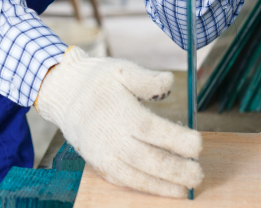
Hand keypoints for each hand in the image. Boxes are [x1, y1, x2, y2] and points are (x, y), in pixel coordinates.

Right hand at [35, 46, 201, 197]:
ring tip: (184, 190)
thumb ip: (146, 79)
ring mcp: (104, 154)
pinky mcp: (98, 163)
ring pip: (137, 176)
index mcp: (121, 113)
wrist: (62, 93)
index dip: (179, 141)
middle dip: (178, 171)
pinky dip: (142, 188)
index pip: (155, 131)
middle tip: (198, 174)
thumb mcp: (120, 70)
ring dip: (162, 186)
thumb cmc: (95, 80)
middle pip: (150, 160)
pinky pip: (122, 181)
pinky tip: (160, 189)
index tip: (198, 144)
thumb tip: (169, 83)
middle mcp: (112, 138)